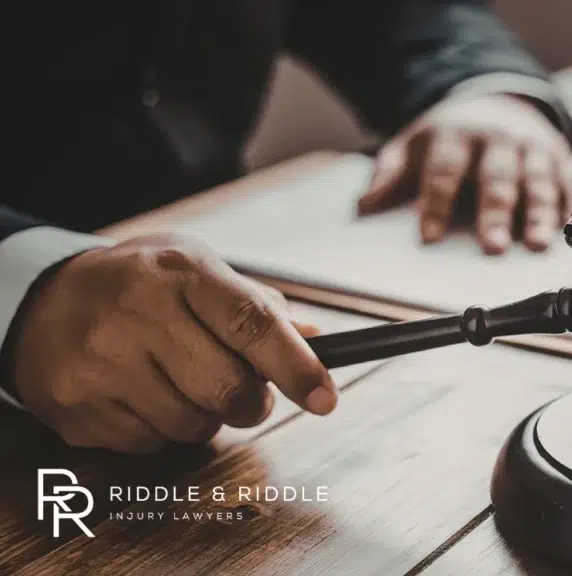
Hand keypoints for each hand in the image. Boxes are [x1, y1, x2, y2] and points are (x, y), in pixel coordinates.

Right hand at [9, 234, 334, 453]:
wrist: (46, 300)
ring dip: (205, 417)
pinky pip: (150, 444)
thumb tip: (317, 340)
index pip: (252, 323)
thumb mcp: (199, 272)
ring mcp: (102, 362)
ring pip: (192, 425)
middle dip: (252, 402)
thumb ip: (257, 308)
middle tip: (246, 392)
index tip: (325, 397)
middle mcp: (138, 312)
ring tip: (182, 383)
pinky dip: (162, 430)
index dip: (296, 366)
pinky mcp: (77, 406)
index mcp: (182, 272)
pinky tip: (143, 395)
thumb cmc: (143, 285)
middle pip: (228, 388)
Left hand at [357, 93, 571, 254]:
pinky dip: (567, 208)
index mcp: (455, 135)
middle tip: (491, 247)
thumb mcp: (413, 146)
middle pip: (495, 178)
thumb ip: (389, 174)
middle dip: (495, 213)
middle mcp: (497, 138)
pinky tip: (565, 233)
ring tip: (537, 245)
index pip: (444, 171)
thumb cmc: (450, 138)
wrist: (499, 100)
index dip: (435, 204)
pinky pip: (567, 183)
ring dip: (539, 214)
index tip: (429, 238)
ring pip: (537, 181)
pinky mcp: (559, 158)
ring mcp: (531, 146)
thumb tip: (363, 207)